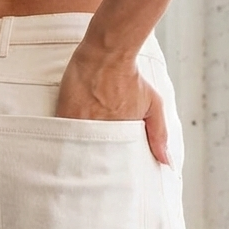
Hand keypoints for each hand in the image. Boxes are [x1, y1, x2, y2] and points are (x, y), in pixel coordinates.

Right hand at [55, 45, 170, 166]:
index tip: (103, 176)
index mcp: (119, 134)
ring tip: (71, 164)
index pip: (110, 162)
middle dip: (89, 166)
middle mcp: (100, 130)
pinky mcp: (65, 113)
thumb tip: (167, 162)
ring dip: (75, 153)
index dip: (106, 169)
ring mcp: (81, 122)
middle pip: (91, 157)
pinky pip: (61, 134)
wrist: (108, 52)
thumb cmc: (131, 76)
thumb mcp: (153, 105)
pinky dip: (62, 140)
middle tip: (86, 176)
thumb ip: (159, 134)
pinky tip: (61, 146)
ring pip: (76, 148)